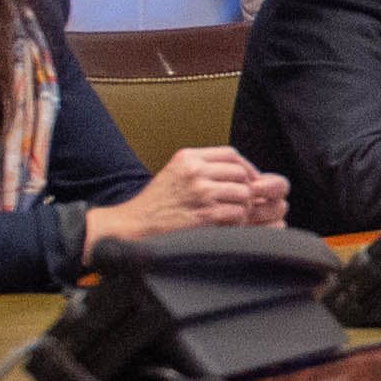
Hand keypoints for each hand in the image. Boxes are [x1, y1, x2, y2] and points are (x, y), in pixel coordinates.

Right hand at [88, 145, 289, 248]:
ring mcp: (201, 192)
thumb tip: (234, 170)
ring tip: (236, 214)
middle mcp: (195, 171)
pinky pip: (237, 213)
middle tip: (245, 200)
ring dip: (244, 206)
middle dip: (247, 187)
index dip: (245, 167)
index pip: (231, 154)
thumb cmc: (154, 203)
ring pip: (243, 193)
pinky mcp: (205, 214)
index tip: (247, 179)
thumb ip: (199, 167)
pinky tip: (229, 225)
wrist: (133, 225)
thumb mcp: (173, 172)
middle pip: (240, 173)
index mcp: (187, 157)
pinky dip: (238, 221)